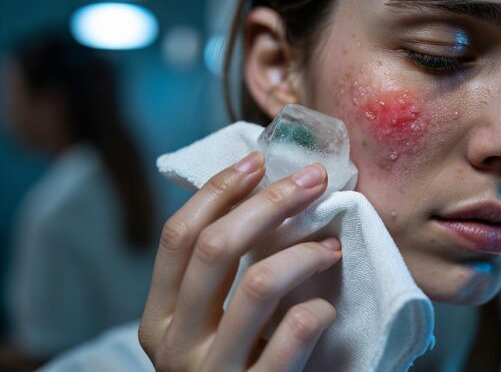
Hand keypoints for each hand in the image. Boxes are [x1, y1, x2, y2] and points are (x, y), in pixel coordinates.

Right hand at [139, 152, 340, 370]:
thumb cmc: (230, 369)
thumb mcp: (205, 326)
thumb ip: (216, 278)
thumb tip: (259, 195)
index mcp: (158, 318)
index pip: (179, 236)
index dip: (219, 190)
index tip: (258, 160)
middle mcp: (175, 345)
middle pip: (216, 248)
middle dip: (270, 202)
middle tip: (312, 180)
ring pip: (259, 284)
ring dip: (304, 252)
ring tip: (331, 247)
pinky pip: (293, 335)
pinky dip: (317, 311)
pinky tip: (327, 308)